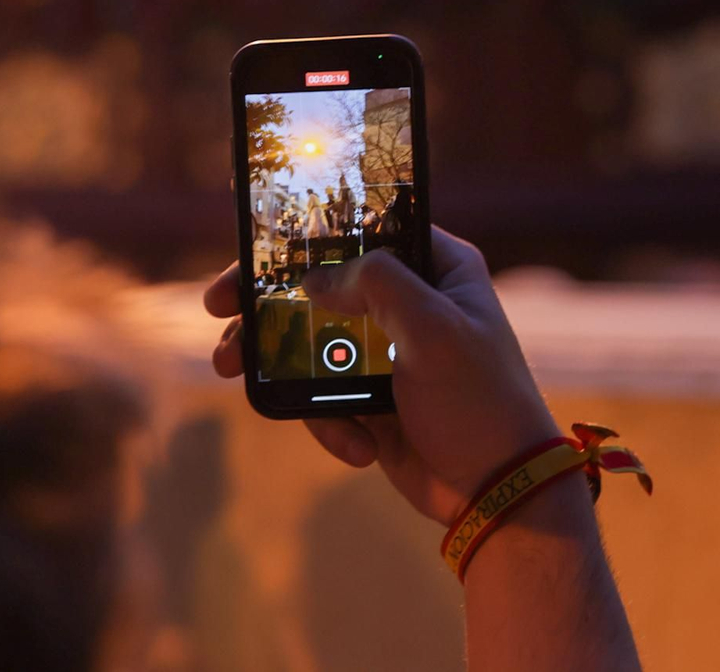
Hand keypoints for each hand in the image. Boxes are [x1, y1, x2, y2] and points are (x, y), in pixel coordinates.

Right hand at [203, 227, 560, 523]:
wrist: (500, 491)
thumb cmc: (481, 401)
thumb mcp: (435, 329)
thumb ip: (377, 286)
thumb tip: (314, 279)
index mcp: (440, 267)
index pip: (363, 229)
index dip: (305, 234)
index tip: (253, 251)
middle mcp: (413, 301)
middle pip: (323, 284)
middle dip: (267, 300)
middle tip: (218, 309)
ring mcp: (389, 353)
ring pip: (311, 342)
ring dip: (272, 359)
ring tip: (232, 371)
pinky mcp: (374, 400)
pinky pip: (324, 397)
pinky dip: (327, 423)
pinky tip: (357, 448)